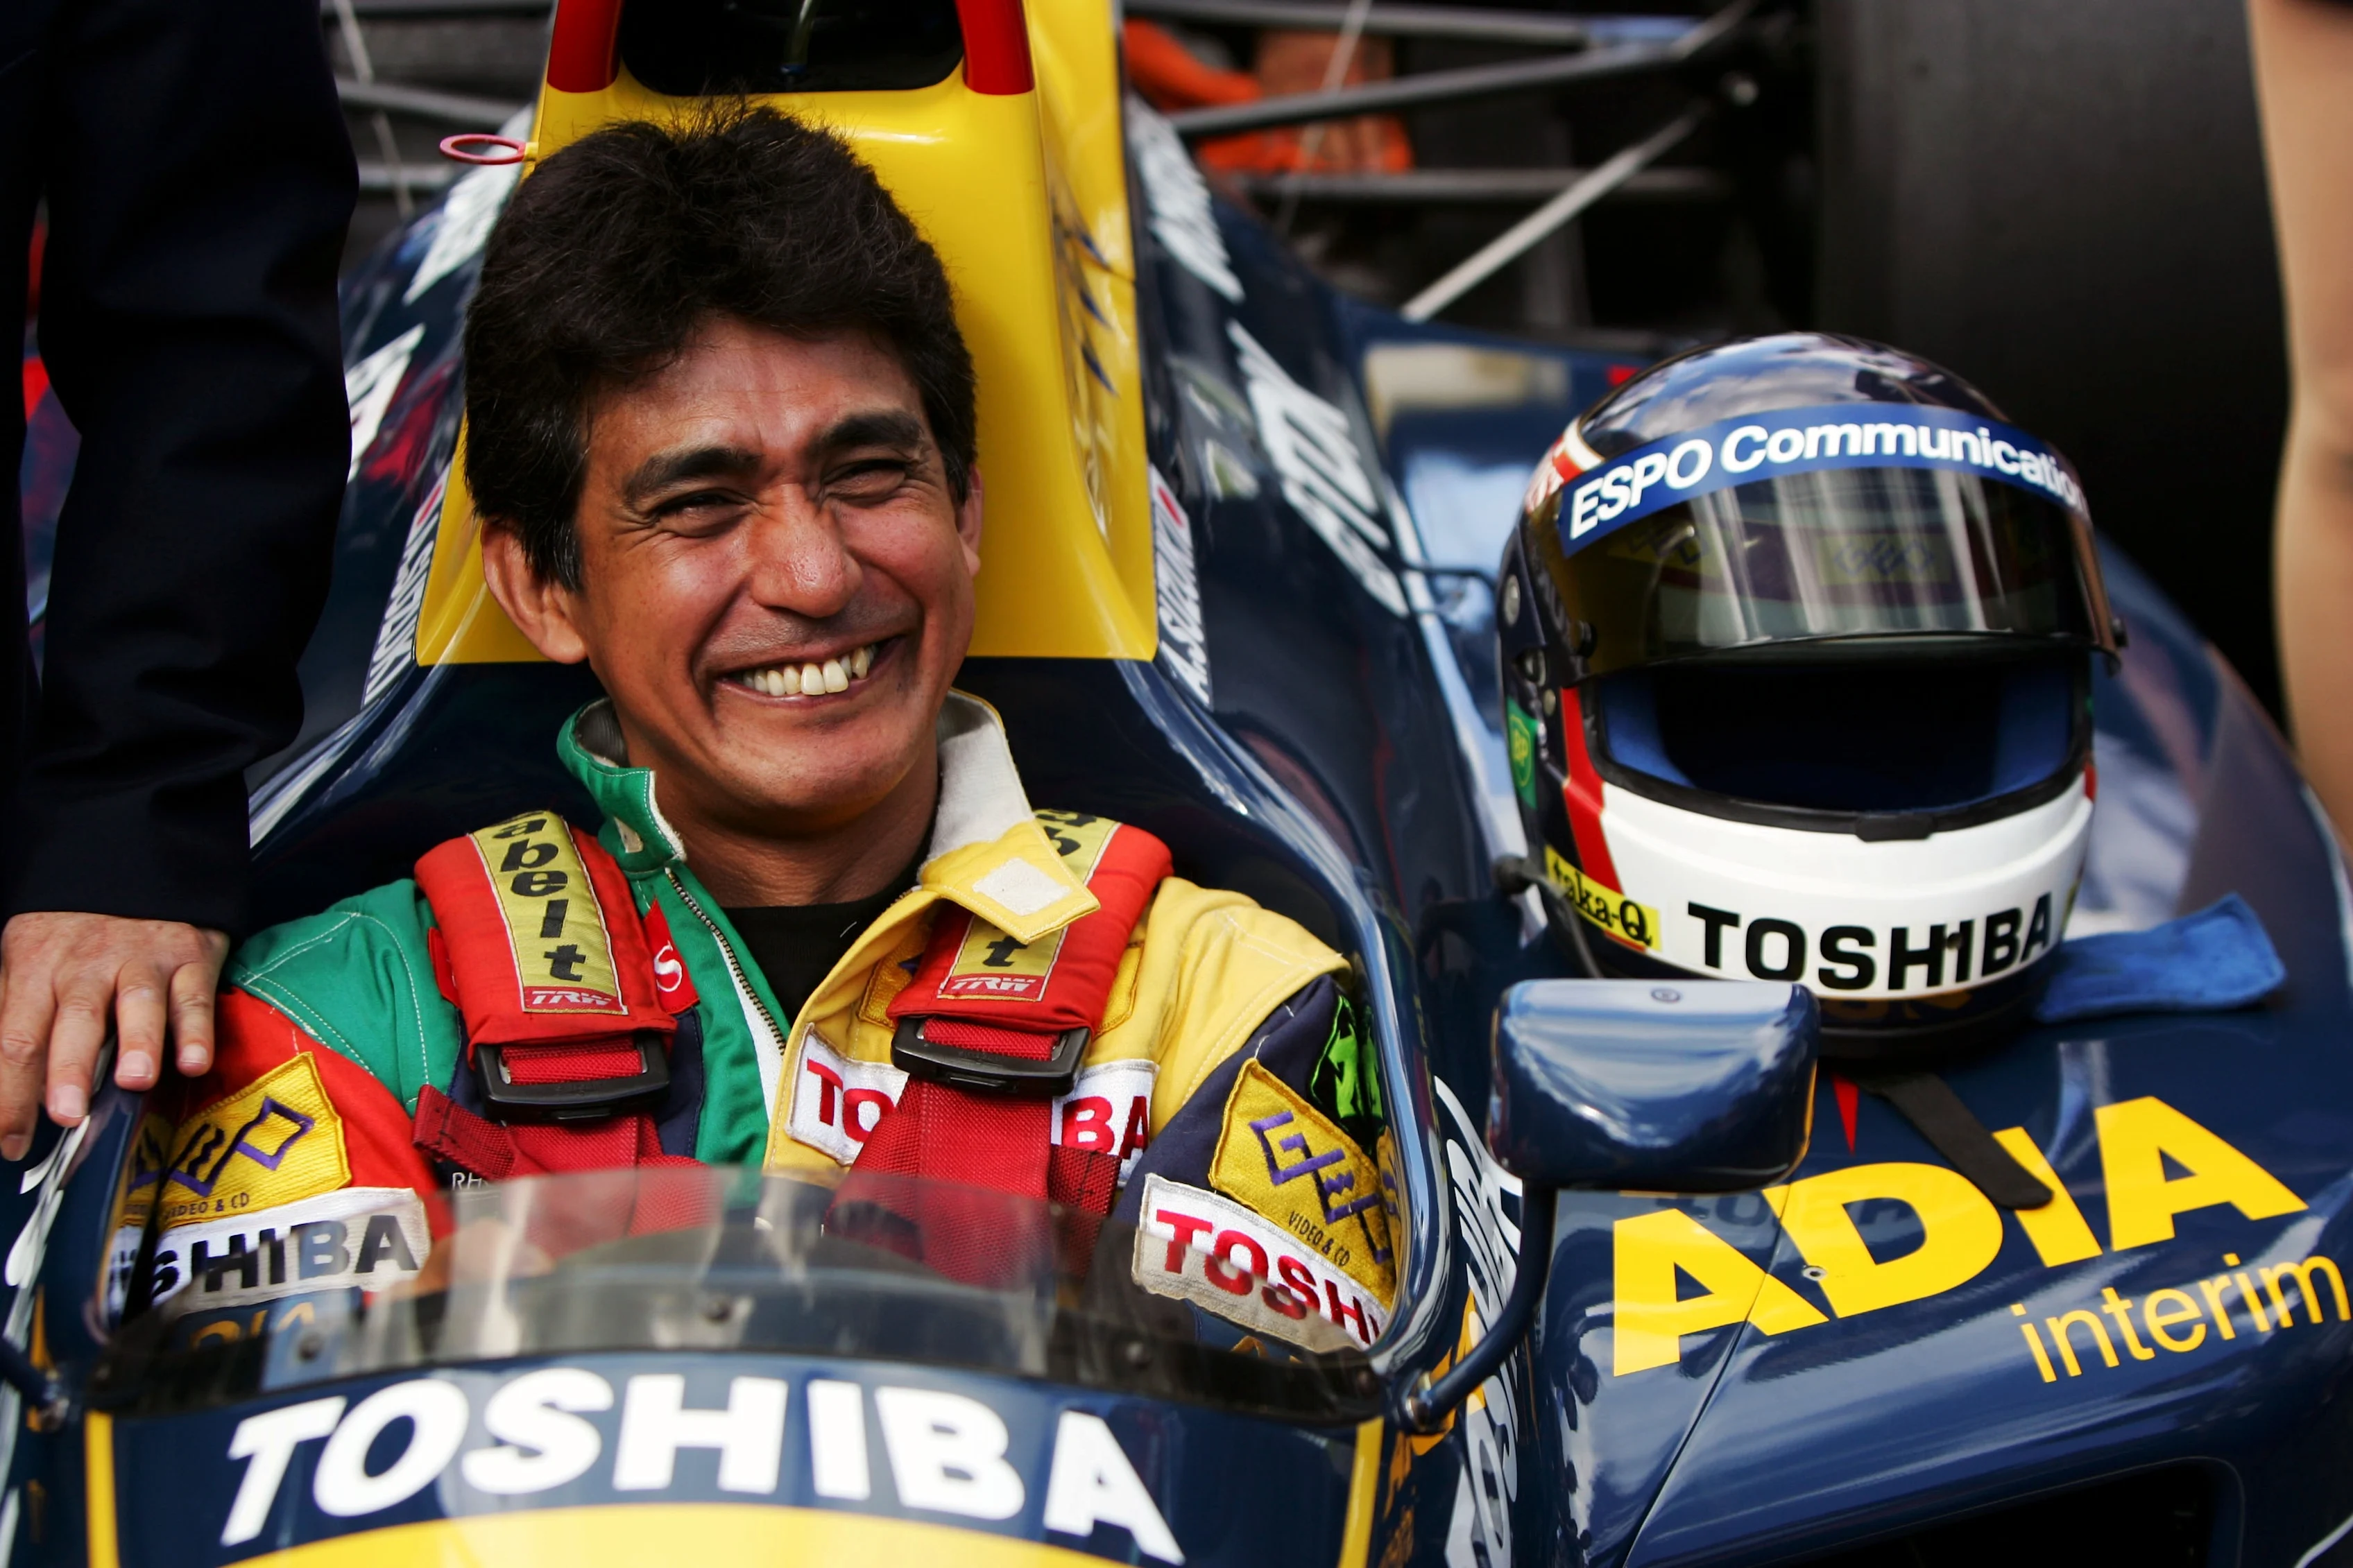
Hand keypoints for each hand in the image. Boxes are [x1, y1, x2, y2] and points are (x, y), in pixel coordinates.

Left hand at [0, 913, 230, 1157]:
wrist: (133, 864)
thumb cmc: (75, 931)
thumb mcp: (27, 959)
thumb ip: (14, 1014)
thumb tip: (2, 1079)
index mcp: (35, 970)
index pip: (16, 1039)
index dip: (10, 1095)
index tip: (10, 1142)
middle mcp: (86, 966)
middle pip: (73, 1022)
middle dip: (68, 1071)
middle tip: (66, 1114)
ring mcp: (141, 961)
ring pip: (137, 1004)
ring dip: (138, 1044)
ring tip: (134, 1082)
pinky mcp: (189, 956)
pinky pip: (194, 996)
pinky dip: (196, 1030)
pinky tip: (194, 1061)